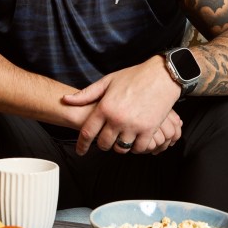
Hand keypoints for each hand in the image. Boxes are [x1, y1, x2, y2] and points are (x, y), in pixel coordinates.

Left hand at [62, 57, 182, 155]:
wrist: (161, 76)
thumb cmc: (134, 77)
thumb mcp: (107, 82)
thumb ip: (86, 94)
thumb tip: (66, 99)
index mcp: (104, 107)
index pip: (87, 132)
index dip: (82, 145)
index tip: (80, 151)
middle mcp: (117, 119)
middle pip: (104, 144)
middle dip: (102, 145)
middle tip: (105, 141)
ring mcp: (133, 126)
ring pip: (121, 148)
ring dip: (119, 146)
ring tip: (119, 140)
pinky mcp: (149, 129)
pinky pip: (138, 148)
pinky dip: (135, 147)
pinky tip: (134, 140)